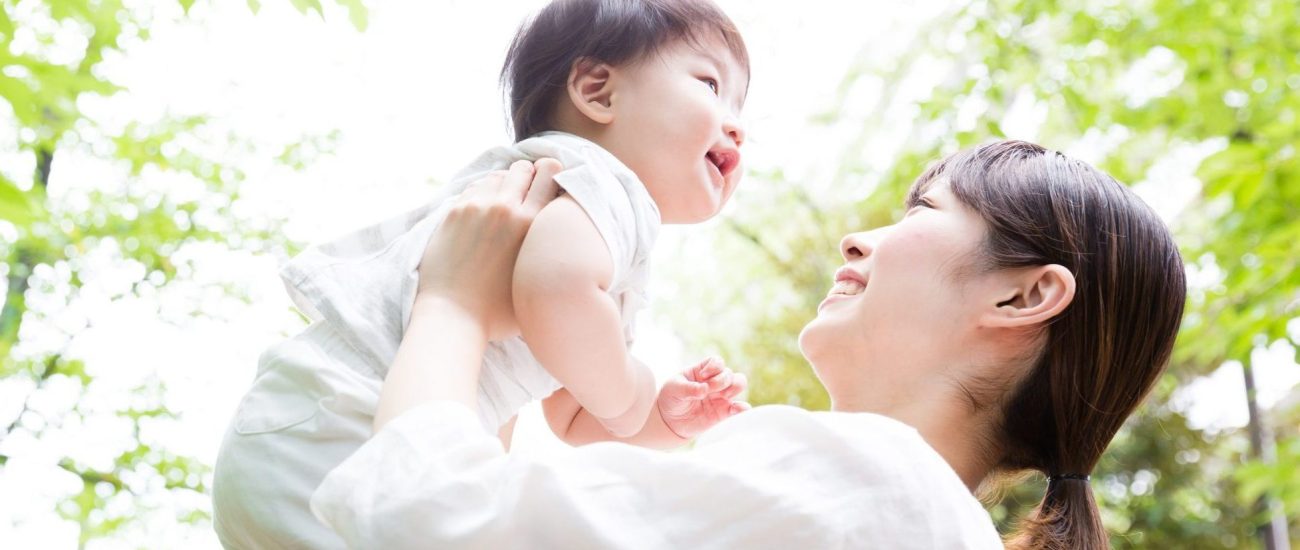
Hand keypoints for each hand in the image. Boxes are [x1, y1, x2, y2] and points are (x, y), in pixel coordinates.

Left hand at [415, 158, 562, 340]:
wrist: (454, 315)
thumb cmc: (499, 310)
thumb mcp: (538, 277)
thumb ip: (550, 250)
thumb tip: (558, 237)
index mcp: (532, 223)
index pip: (550, 172)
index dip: (552, 172)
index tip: (550, 182)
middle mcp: (506, 208)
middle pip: (523, 168)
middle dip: (528, 177)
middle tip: (526, 194)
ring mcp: (477, 207)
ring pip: (497, 176)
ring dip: (503, 185)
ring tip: (503, 205)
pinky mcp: (454, 212)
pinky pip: (474, 188)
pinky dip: (482, 194)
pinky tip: (483, 213)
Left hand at [657, 357, 750, 439]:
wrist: (670, 421)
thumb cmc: (672, 398)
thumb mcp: (674, 389)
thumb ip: (688, 388)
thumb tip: (704, 390)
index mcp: (702, 371)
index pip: (717, 362)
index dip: (714, 366)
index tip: (702, 376)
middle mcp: (714, 381)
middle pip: (729, 373)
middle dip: (721, 380)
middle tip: (709, 390)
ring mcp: (721, 396)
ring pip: (739, 384)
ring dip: (734, 388)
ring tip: (723, 396)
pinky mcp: (724, 412)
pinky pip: (739, 408)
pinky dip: (742, 408)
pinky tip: (739, 409)